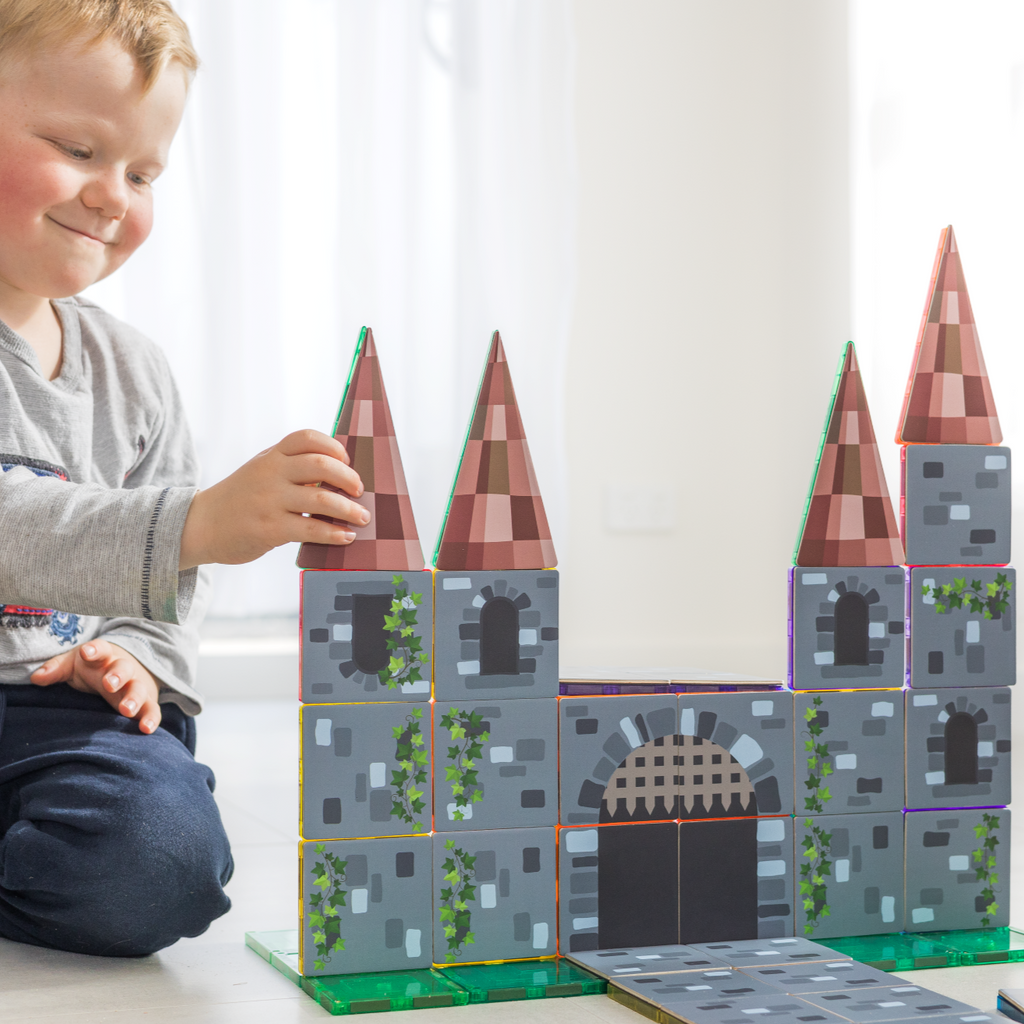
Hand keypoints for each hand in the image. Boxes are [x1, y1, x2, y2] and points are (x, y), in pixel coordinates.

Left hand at [30, 639, 161, 733]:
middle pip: (123, 669)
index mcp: (104, 658)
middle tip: (109, 684)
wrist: (128, 670)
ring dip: (134, 699)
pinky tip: (146, 729)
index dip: (95, 650)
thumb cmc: (94, 669)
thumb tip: (36, 678)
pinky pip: (152, 710)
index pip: (101, 649)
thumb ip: (56, 669)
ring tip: (126, 710)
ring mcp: (136, 685)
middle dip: (117, 676)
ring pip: (139, 690)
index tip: (86, 652)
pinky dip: (151, 719)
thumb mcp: (74, 665)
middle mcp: (123, 670)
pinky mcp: (146, 702)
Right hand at [179, 429, 368, 569]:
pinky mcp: (269, 528)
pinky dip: (334, 533)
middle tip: (360, 491)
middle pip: (321, 465)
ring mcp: (269, 500)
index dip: (333, 447)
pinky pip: (311, 528)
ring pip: (321, 499)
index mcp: (271, 456)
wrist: (201, 526)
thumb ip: (292, 468)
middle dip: (349, 478)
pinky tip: (345, 536)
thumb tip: (341, 476)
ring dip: (349, 509)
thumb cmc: (241, 499)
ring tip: (362, 518)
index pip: (307, 438)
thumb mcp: (261, 472)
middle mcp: (271, 473)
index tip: (346, 461)